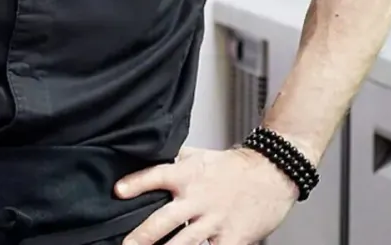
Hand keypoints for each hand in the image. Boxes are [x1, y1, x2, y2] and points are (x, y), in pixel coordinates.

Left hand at [114, 146, 297, 244]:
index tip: (118, 191)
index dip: (136, 183)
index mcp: (187, 175)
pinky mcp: (234, 237)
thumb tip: (143, 155)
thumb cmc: (232, 167)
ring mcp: (215, 220)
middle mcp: (198, 198)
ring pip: (186, 242)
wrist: (272, 173)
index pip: (156, 175)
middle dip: (143, 235)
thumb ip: (172, 160)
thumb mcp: (197, 156)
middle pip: (165, 219)